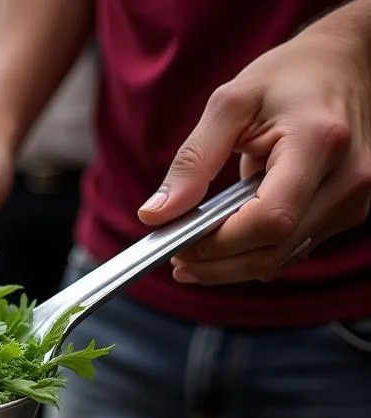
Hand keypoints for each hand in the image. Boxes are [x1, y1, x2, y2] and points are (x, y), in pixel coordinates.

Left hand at [139, 14, 370, 285]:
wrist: (346, 64)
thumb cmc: (289, 77)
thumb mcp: (230, 104)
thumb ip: (192, 161)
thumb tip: (154, 216)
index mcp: (319, 143)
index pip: (269, 220)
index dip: (218, 244)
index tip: (178, 244)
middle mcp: (346, 178)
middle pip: (272, 252)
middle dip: (216, 264)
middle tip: (176, 258)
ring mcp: (353, 200)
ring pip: (280, 260)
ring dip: (230, 266)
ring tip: (192, 252)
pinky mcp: (347, 212)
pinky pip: (290, 251)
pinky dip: (252, 255)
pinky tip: (225, 244)